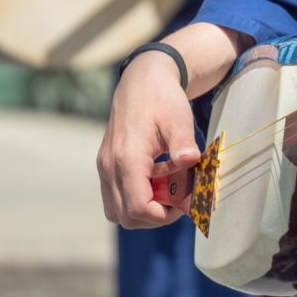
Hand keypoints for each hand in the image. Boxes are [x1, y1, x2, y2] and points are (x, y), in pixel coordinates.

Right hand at [97, 52, 199, 228]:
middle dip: (155, 216)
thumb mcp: (178, 119)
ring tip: (167, 186)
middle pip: (126, 216)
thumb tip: (190, 160)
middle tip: (178, 200)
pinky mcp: (107, 165)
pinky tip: (159, 176)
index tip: (184, 204)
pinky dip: (137, 196)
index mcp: (127, 158)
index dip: (163, 215)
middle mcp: (110, 166)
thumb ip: (183, 143)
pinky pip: (117, 195)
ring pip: (117, 210)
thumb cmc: (161, 98)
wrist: (142, 80)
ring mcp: (106, 166)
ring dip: (144, 207)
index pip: (138, 207)